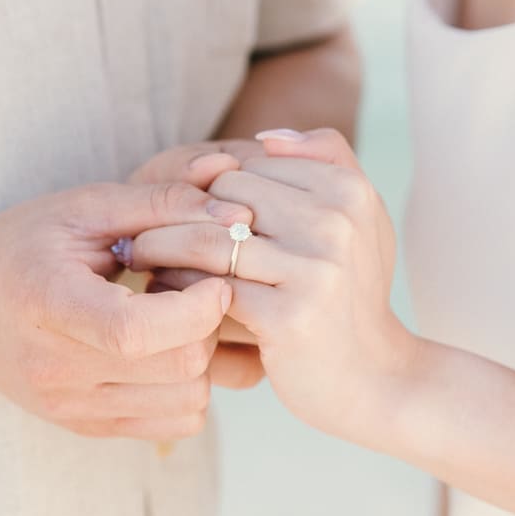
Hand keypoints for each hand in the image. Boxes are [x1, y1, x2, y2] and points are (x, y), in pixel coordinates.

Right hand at [0, 180, 250, 437]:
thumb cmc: (25, 244)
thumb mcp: (83, 206)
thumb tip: (240, 214)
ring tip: (179, 321)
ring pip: (188, 402)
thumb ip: (161, 202)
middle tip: (198, 292)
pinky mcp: (89, 426)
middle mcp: (54, 369)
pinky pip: (176, 423)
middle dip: (209, 326)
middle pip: (178, 368)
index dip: (196, 308)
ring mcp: (71, 407)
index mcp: (45, 304)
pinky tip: (166, 351)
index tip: (213, 278)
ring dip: (204, 358)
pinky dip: (190, 388)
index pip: (136, 331)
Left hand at [128, 130, 417, 446]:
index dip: (202, 185)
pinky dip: (177, 289)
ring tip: (139, 256)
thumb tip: (265, 137)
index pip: (246, 164)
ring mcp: (315, 271)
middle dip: (175, 212)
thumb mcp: (358, 219)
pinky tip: (161, 295)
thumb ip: (326, 161)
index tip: (172, 206)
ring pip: (209, 240)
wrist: (375, 377)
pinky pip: (210, 290)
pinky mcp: (290, 317)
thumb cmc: (353, 293)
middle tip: (139, 230)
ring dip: (161, 246)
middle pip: (223, 196)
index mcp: (348, 190)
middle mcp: (335, 223)